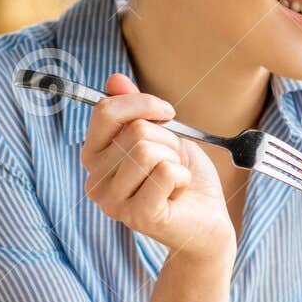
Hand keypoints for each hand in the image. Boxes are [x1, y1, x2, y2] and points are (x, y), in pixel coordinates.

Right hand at [80, 74, 234, 263]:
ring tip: (175, 178)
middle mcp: (95, 181)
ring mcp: (113, 202)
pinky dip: (182, 176)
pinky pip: (165, 172)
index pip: (105, 112)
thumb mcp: (162, 135)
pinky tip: (178, 193)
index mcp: (94, 157)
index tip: (167, 113)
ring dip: (174, 159)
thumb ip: (134, 110)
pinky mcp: (137, 216)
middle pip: (134, 131)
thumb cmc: (183, 179)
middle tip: (173, 162)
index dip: (142, 103)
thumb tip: (114, 79)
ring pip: (147, 150)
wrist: (208, 222)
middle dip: (167, 140)